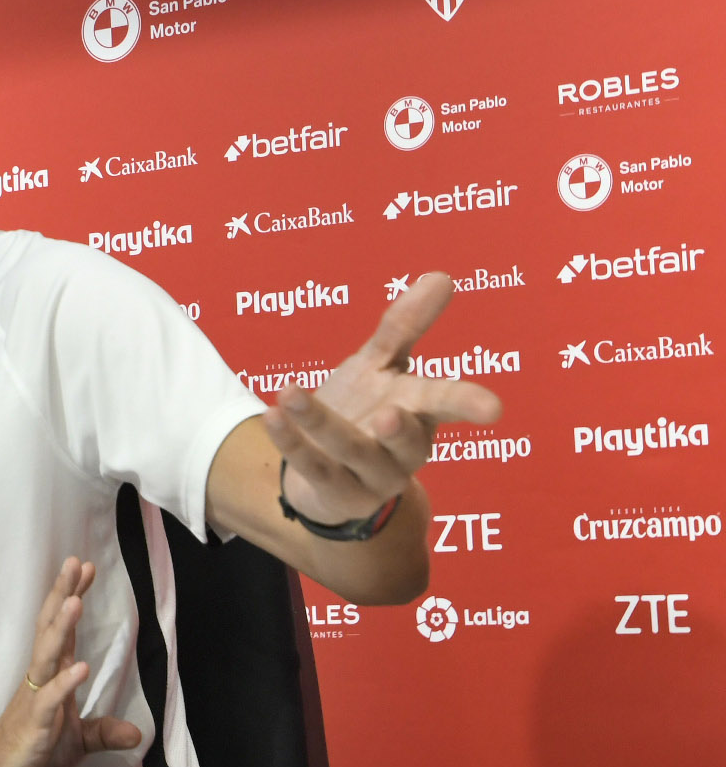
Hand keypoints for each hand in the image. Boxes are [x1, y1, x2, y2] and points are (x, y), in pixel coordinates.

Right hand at [0, 557, 140, 766]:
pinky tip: (80, 667)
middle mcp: (41, 679)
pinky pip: (48, 700)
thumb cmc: (33, 752)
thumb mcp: (76, 741)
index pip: (62, 629)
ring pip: (47, 655)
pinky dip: (64, 684)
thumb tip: (137, 733)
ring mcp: (35, 698)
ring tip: (76, 600)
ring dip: (61, 628)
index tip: (85, 568)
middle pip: (51, 629)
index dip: (72, 597)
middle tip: (74, 563)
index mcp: (51, 676)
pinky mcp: (33, 723)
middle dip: (63, 595)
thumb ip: (103, 732)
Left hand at [262, 273, 501, 524]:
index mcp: (420, 413)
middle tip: (390, 415)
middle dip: (400, 431)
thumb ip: (407, 326)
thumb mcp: (384, 366)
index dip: (468, 404)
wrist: (331, 475)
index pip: (445, 404)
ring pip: (348, 450)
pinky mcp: (333, 489)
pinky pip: (312, 465)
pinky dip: (291, 442)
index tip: (493, 409)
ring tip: (290, 393)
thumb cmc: (366, 410)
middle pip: (405, 441)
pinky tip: (272, 414)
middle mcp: (401, 451)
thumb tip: (442, 276)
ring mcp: (368, 475)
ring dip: (320, 423)